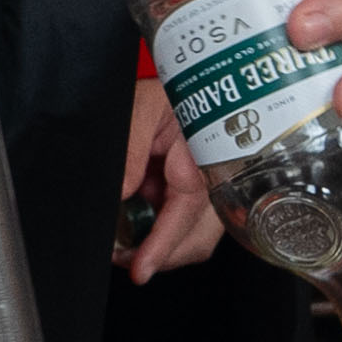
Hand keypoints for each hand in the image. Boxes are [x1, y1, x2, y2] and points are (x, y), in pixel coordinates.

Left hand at [116, 73, 223, 281]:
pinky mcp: (207, 187)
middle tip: (128, 261)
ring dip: (165, 247)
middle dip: (164, 254)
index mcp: (206, 146)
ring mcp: (215, 181)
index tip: (141, 267)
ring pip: (199, 235)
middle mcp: (218, 168)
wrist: (185, 74)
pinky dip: (167, 231)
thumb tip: (123, 196)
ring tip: (131, 247)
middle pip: (201, 234)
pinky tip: (144, 226)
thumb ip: (130, 151)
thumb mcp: (138, 108)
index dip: (164, 243)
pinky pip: (194, 222)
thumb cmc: (165, 86)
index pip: (189, 207)